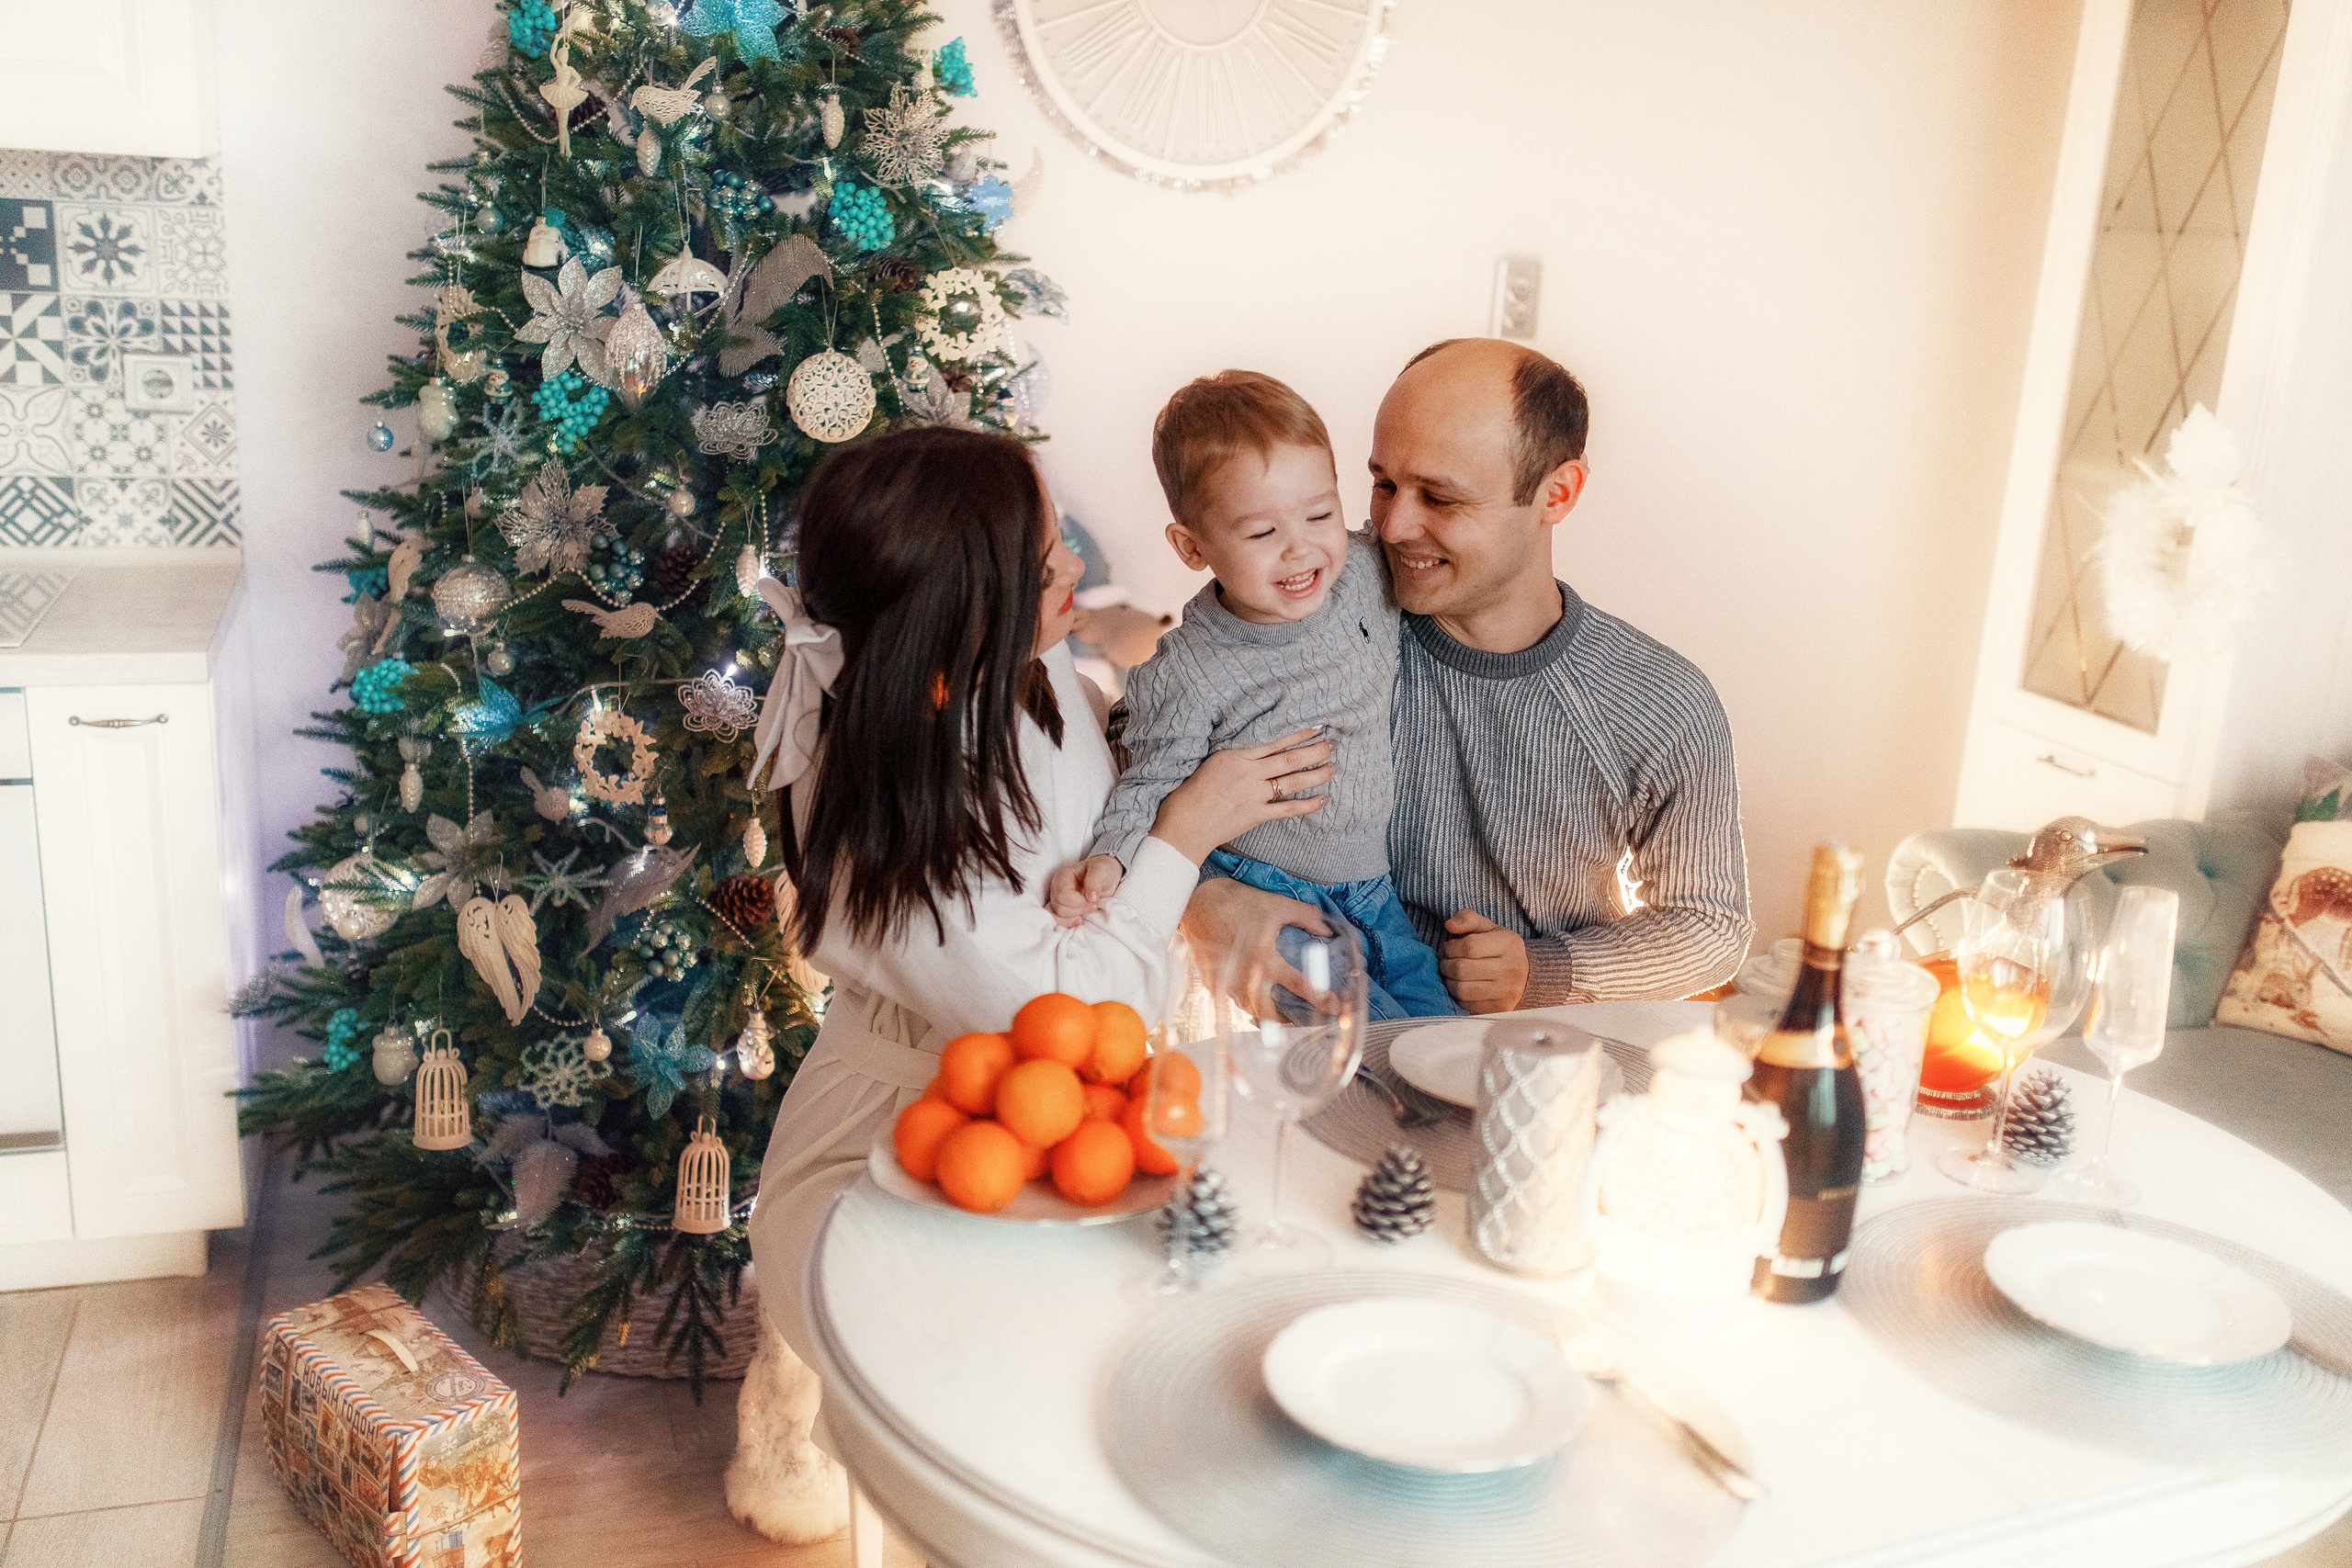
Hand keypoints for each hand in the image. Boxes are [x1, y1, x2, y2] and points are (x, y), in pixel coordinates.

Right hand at [1045, 855, 1123, 928]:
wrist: (1106, 878)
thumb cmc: (1102, 872)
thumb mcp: (1102, 870)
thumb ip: (1095, 881)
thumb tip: (1090, 897)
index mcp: (1063, 877)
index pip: (1063, 895)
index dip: (1079, 903)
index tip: (1094, 902)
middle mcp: (1056, 890)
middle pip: (1059, 908)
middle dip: (1078, 911)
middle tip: (1093, 907)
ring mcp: (1057, 902)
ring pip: (1056, 917)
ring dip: (1072, 921)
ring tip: (1085, 918)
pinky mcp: (1062, 912)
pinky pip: (1059, 923)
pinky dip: (1069, 926)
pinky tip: (1080, 923)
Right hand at [1147, 727, 1336, 865]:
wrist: (1182, 825)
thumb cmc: (1189, 793)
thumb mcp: (1210, 763)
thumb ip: (1236, 757)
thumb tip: (1257, 752)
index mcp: (1236, 755)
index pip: (1275, 741)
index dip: (1298, 734)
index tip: (1316, 727)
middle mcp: (1248, 773)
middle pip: (1290, 758)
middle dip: (1315, 751)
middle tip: (1333, 744)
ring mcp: (1254, 795)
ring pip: (1293, 781)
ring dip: (1316, 774)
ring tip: (1333, 766)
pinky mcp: (1256, 815)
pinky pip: (1288, 809)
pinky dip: (1307, 805)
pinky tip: (1322, 799)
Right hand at [1180, 875, 1331, 1016]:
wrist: (1196, 902)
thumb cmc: (1237, 902)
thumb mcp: (1276, 904)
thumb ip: (1306, 917)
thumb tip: (1327, 930)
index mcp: (1266, 960)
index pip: (1300, 985)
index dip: (1320, 998)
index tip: (1334, 1008)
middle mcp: (1247, 977)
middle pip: (1269, 1014)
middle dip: (1286, 1022)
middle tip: (1298, 1021)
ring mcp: (1226, 982)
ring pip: (1248, 1010)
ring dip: (1264, 1015)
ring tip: (1276, 1013)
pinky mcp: (1212, 981)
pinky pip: (1229, 1000)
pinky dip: (1242, 1002)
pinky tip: (1248, 998)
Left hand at [1440, 909, 1528, 1013]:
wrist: (1525, 976)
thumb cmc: (1498, 948)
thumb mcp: (1487, 927)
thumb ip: (1467, 919)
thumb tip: (1450, 925)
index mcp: (1509, 943)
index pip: (1469, 946)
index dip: (1451, 947)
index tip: (1450, 947)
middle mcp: (1511, 968)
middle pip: (1462, 969)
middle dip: (1447, 965)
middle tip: (1447, 962)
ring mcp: (1507, 991)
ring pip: (1462, 989)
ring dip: (1449, 982)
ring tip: (1451, 975)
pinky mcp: (1499, 1009)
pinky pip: (1467, 1005)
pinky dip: (1458, 997)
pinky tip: (1461, 987)